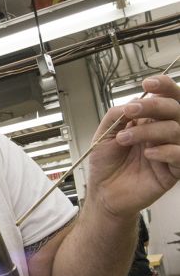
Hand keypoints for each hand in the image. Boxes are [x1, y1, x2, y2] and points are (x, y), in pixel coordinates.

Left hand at [88, 75, 179, 216]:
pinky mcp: (173, 171)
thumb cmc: (105, 165)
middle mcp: (162, 133)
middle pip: (175, 109)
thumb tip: (134, 100)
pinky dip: (165, 151)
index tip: (148, 83)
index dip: (164, 87)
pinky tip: (148, 154)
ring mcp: (170, 151)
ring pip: (176, 129)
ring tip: (124, 139)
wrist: (103, 193)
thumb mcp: (104, 135)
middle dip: (153, 105)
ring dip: (149, 131)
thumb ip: (117, 115)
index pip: (166, 98)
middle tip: (132, 111)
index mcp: (149, 121)